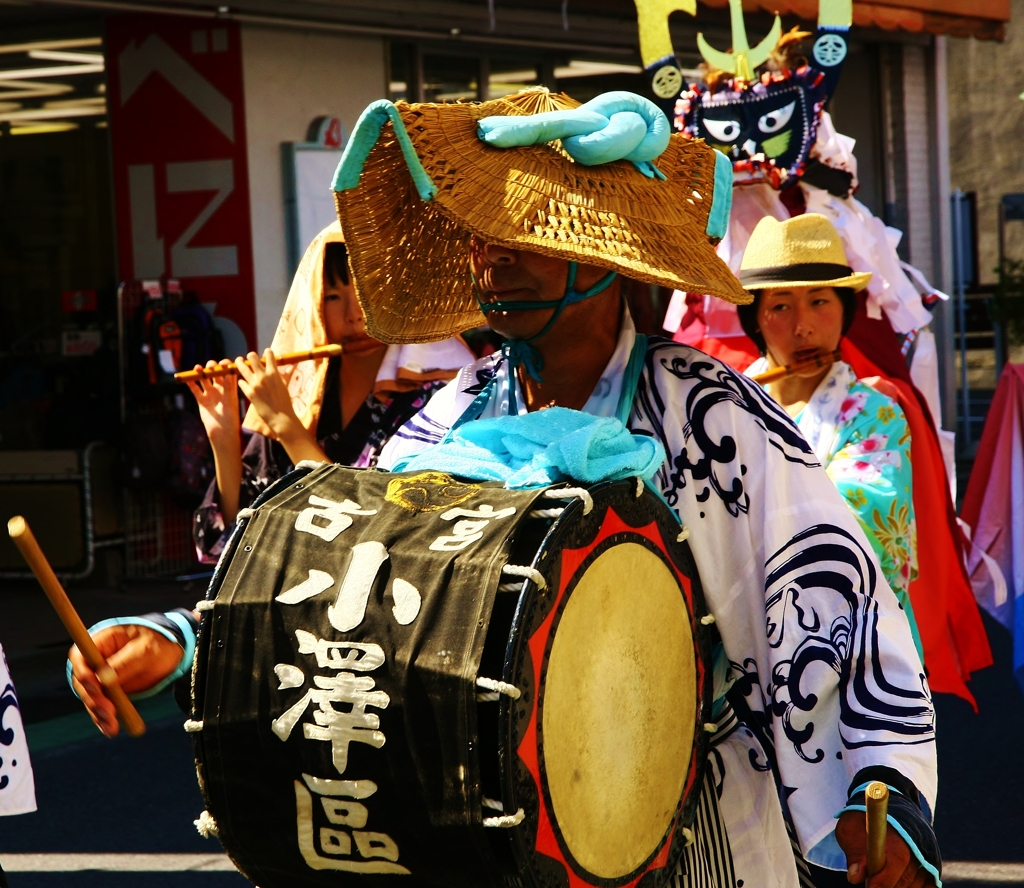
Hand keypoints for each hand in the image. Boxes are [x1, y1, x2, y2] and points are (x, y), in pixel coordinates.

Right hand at [69, 626, 183, 737]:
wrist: (171, 653)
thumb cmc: (158, 643)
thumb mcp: (146, 649)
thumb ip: (125, 663)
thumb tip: (102, 678)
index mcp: (101, 641)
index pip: (80, 657)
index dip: (83, 673)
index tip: (96, 688)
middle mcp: (95, 659)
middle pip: (82, 682)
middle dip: (93, 699)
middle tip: (109, 712)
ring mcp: (99, 677)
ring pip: (90, 698)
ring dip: (98, 713)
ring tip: (112, 726)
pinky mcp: (107, 691)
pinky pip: (100, 706)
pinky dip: (104, 719)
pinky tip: (110, 730)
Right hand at [186, 360, 239, 443]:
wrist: (221, 431)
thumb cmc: (230, 418)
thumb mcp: (230, 402)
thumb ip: (228, 388)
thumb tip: (229, 373)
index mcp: (230, 388)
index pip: (228, 372)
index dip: (226, 366)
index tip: (223, 363)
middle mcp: (220, 388)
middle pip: (215, 373)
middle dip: (212, 367)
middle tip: (210, 367)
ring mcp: (210, 393)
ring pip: (204, 379)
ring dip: (201, 372)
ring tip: (198, 368)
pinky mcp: (201, 399)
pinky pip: (195, 389)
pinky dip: (191, 383)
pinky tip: (188, 378)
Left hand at [233, 350, 303, 441]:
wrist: (280, 417)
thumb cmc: (284, 402)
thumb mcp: (284, 385)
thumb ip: (280, 375)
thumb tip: (286, 367)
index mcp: (274, 373)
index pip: (269, 354)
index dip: (267, 352)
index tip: (266, 352)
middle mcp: (263, 376)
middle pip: (252, 357)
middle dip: (250, 356)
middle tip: (249, 358)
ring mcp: (255, 384)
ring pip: (242, 368)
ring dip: (240, 364)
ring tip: (238, 362)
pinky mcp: (249, 392)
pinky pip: (241, 382)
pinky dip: (242, 382)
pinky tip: (243, 383)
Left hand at [836, 811, 932, 886]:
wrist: (888, 806)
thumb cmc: (863, 820)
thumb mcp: (850, 829)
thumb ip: (854, 853)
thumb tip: (854, 877)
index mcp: (898, 831)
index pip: (897, 861)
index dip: (883, 880)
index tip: (870, 886)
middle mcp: (919, 844)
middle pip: (906, 879)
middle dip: (886, 885)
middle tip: (872, 883)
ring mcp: (929, 855)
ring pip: (915, 885)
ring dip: (898, 886)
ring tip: (882, 878)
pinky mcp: (933, 864)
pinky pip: (928, 886)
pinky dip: (912, 887)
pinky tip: (898, 882)